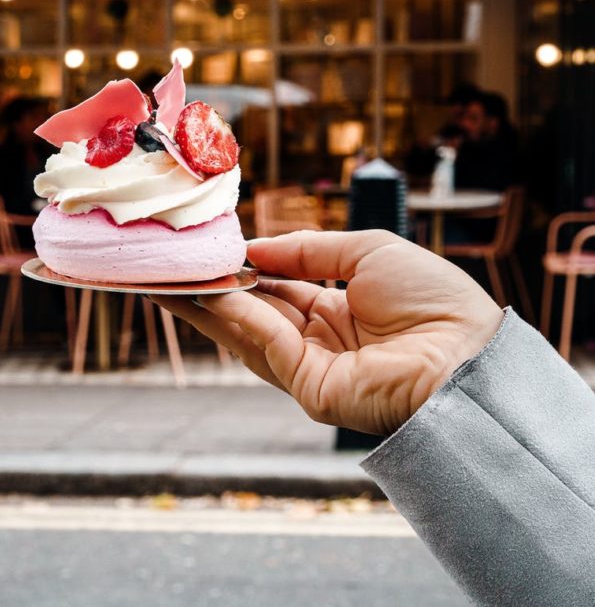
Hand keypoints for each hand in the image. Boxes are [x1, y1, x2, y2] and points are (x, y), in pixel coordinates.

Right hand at [151, 229, 503, 434]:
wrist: (470, 351)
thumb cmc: (432, 298)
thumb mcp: (364, 252)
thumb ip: (306, 249)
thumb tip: (253, 247)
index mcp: (337, 311)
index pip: (277, 288)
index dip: (243, 268)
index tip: (208, 249)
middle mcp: (319, 342)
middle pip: (252, 312)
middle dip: (210, 289)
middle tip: (167, 265)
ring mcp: (312, 368)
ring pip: (247, 332)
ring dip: (207, 304)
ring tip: (168, 276)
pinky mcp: (312, 390)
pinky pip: (267, 344)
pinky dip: (236, 316)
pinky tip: (208, 290)